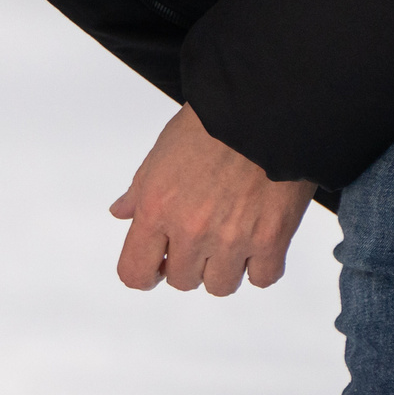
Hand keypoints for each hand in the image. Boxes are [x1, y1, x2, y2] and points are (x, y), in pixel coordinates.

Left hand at [111, 104, 315, 294]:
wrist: (265, 108)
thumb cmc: (211, 124)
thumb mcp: (161, 153)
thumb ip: (139, 191)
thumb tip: (121, 213)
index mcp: (157, 210)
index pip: (135, 273)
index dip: (145, 273)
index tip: (157, 265)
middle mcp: (191, 230)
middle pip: (182, 282)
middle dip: (187, 265)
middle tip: (200, 239)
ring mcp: (232, 238)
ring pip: (220, 286)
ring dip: (222, 269)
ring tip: (230, 240)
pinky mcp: (272, 239)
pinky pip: (262, 278)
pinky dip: (260, 266)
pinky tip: (257, 243)